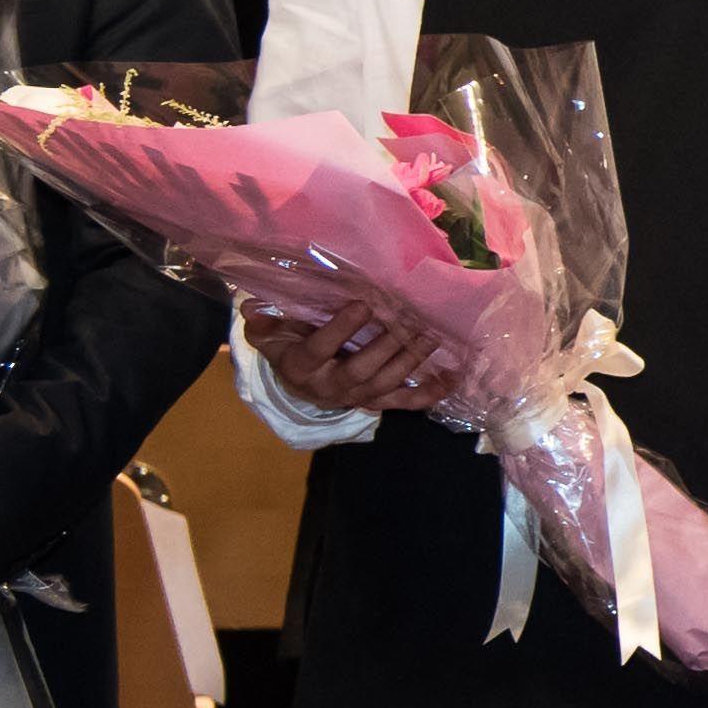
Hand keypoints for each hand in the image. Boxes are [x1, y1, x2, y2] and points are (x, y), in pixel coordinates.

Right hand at [247, 289, 444, 420]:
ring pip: (386, 385)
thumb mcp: (270, 335)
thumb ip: (264, 322)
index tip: (362, 304)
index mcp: (302, 367)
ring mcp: (358, 397)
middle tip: (408, 322)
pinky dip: (432, 393)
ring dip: (411, 362)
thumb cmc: (289, 348)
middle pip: (360, 371)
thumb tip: (253, 307)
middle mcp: (330, 387)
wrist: (301, 384)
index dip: (340, 329)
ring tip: (430, 338)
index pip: (319, 349)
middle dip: (386, 347)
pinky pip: (406, 402)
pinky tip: (454, 377)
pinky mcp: (378, 402)